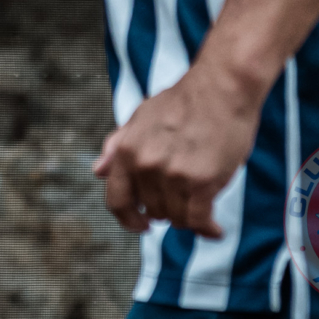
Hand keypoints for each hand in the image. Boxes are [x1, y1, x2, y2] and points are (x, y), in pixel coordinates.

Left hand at [92, 65, 266, 238]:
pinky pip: (199, 220)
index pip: (116, 199)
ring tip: (201, 210)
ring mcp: (173, 174)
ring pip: (176, 218)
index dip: (127, 219)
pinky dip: (207, 230)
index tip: (140, 225)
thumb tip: (98, 171)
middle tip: (182, 202)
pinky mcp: (202, 181)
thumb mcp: (140, 119)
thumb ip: (117, 146)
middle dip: (166, 211)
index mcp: (126, 150)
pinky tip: (214, 229)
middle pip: (152, 210)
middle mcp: (145, 164)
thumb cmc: (182, 103)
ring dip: (188, 220)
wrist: (220, 89)